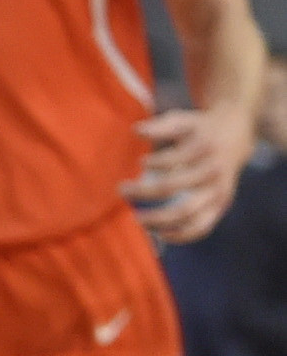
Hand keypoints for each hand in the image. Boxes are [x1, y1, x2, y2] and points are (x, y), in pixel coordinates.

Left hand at [124, 107, 253, 243]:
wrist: (235, 136)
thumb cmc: (198, 129)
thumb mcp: (182, 119)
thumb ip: (160, 125)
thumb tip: (136, 131)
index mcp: (204, 149)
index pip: (175, 160)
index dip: (155, 163)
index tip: (140, 162)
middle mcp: (213, 172)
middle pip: (174, 187)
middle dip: (144, 192)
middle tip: (121, 190)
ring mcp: (218, 192)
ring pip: (187, 213)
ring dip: (159, 219)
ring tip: (137, 218)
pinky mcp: (220, 205)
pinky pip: (202, 227)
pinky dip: (181, 235)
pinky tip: (159, 234)